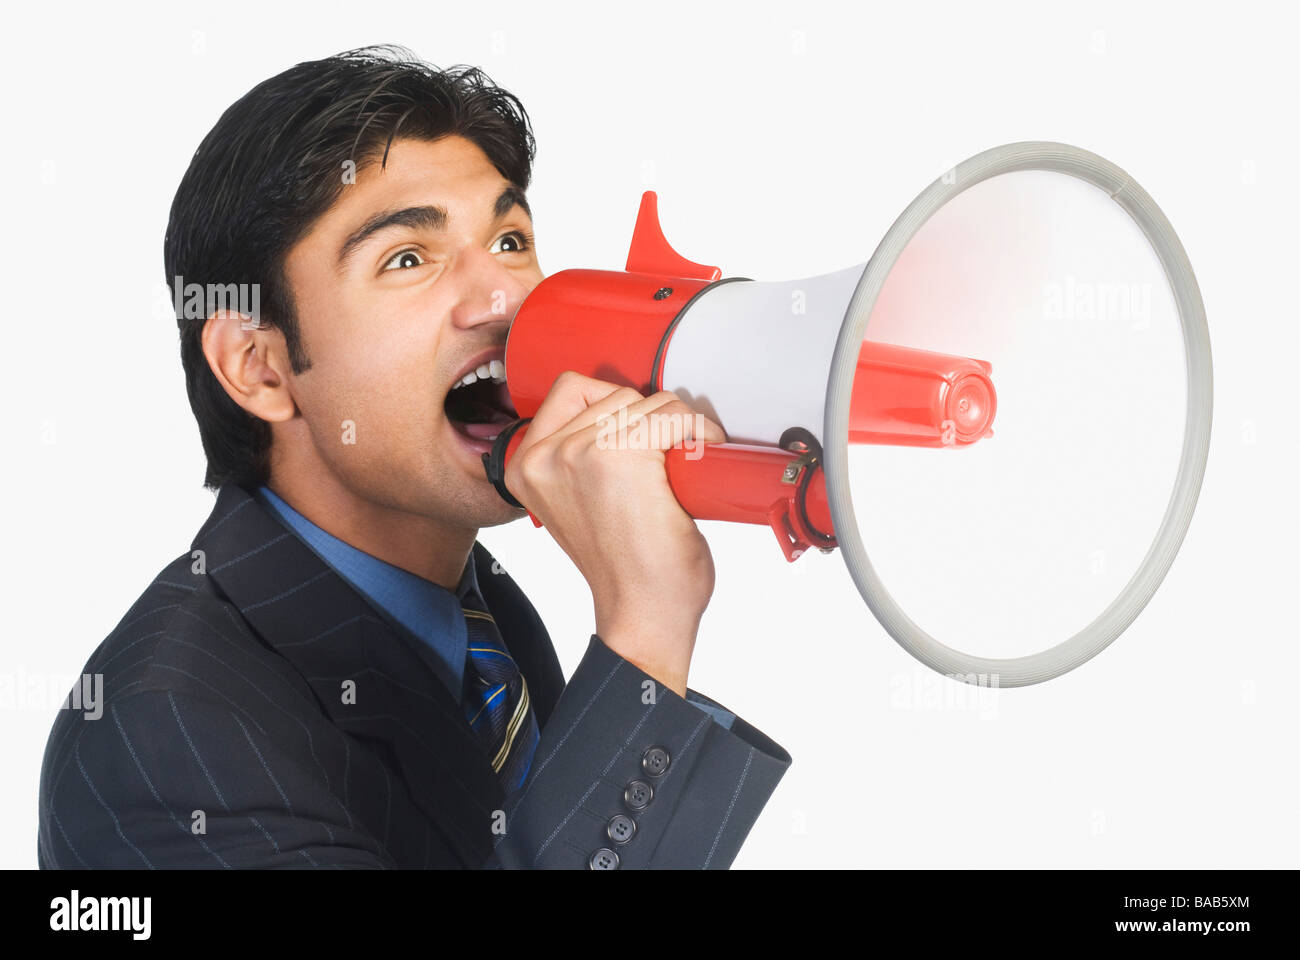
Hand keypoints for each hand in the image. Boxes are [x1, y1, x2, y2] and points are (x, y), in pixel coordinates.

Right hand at [504, 371, 726, 696]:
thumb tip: (627, 414)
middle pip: (615, 393)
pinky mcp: (621, 456)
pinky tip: (700, 457)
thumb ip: (579, 458)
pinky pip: (673, 416)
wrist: (642, 615)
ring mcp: (581, 452)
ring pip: (648, 402)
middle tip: (670, 457)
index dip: (616, 406)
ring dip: (677, 427)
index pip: (572, 390)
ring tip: (683, 465)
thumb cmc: (624, 568)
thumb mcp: (576, 503)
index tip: (641, 433)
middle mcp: (545, 455)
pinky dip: (698, 431)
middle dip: (652, 419)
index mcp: (526, 465)